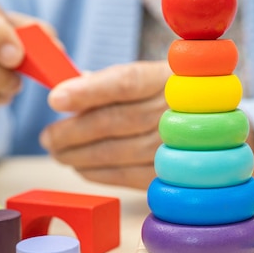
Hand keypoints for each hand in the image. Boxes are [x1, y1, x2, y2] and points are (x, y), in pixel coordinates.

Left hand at [42, 61, 171, 188]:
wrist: (206, 125)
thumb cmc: (166, 96)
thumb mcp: (149, 77)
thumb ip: (110, 82)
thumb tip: (66, 93)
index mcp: (169, 78)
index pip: (126, 81)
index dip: (88, 91)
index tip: (55, 99)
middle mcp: (178, 111)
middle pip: (115, 121)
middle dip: (72, 131)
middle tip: (47, 136)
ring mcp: (178, 146)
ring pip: (116, 152)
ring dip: (78, 154)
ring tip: (58, 151)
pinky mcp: (171, 175)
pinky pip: (125, 175)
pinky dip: (96, 172)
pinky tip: (81, 165)